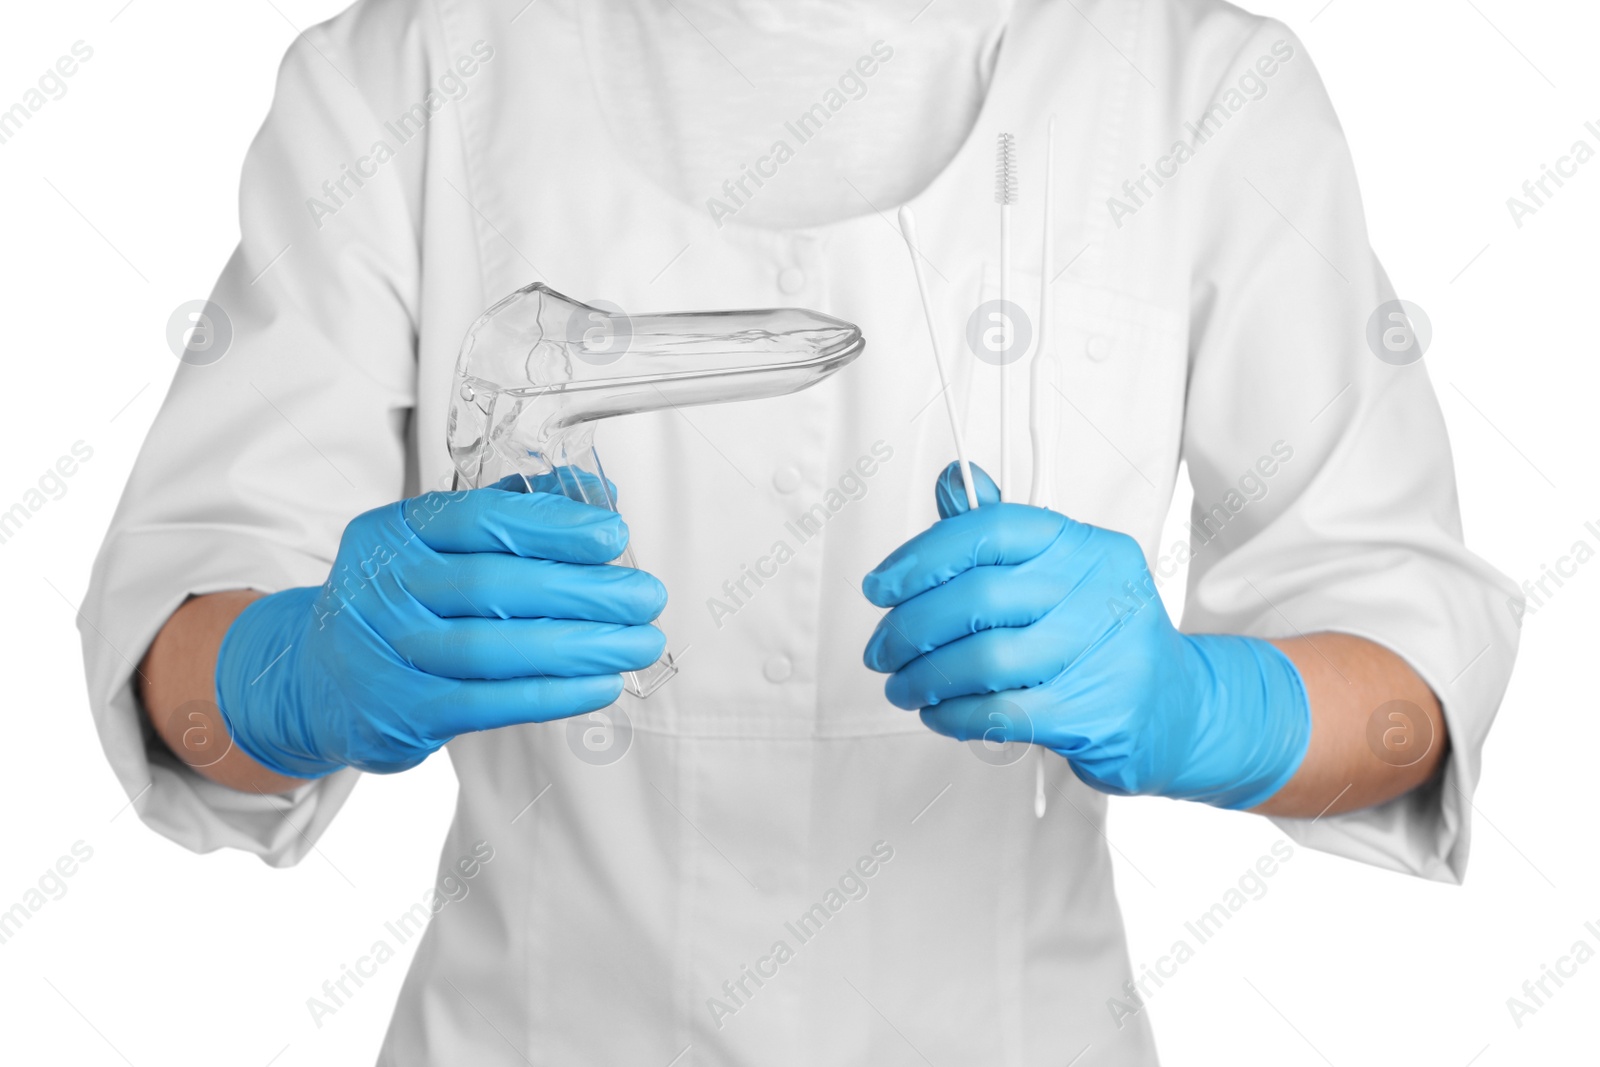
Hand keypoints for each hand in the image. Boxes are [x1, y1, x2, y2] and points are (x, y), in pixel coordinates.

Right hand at [214, 474, 666, 776]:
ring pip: (494, 648)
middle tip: (646, 595)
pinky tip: (601, 684)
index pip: (477, 518)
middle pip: (493, 585)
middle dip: (583, 591)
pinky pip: (487, 703)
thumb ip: (514, 514)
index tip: (612, 535)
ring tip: (639, 642)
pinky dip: (552, 695)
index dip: (550, 526)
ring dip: (581, 647)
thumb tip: (600, 498)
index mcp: (393, 531)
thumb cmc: (399, 602)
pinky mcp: (399, 713)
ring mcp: (384, 654)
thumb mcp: (437, 546)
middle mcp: (380, 588)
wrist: (315, 680)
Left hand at [862, 463, 1310, 808]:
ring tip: (902, 686)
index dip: (920, 557)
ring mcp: (1102, 654)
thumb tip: (951, 484)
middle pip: (976, 597)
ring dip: (922, 678)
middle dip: (909, 627)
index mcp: (1086, 546)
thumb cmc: (1105, 636)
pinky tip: (938, 713)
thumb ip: (1003, 534)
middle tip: (881, 650)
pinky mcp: (1095, 713)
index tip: (880, 587)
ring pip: (982, 660)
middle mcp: (1099, 592)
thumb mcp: (1064, 574)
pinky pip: (1000, 713)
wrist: (1178, 709)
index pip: (988, 531)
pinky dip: (952, 715)